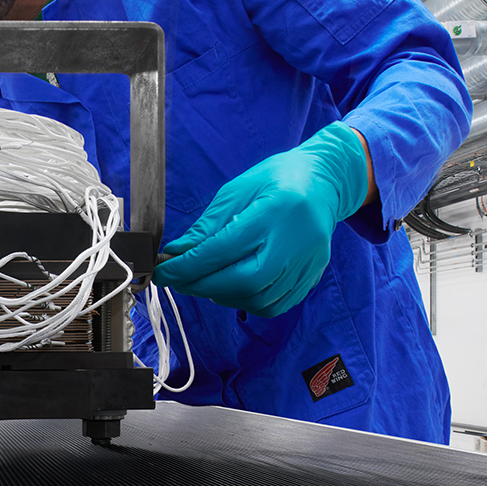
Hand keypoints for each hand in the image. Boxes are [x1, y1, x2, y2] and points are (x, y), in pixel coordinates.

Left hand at [155, 122, 368, 317]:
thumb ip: (207, 226)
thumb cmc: (276, 180)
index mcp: (275, 211)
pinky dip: (245, 303)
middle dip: (201, 285)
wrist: (323, 182)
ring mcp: (307, 264)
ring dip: (221, 296)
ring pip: (258, 298)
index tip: (163, 271)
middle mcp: (296, 242)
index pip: (224, 249)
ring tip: (201, 283)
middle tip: (177, 281)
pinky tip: (229, 289)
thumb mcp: (236, 191)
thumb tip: (177, 253)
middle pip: (244, 280)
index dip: (189, 266)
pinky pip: (274, 306)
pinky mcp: (311, 278)